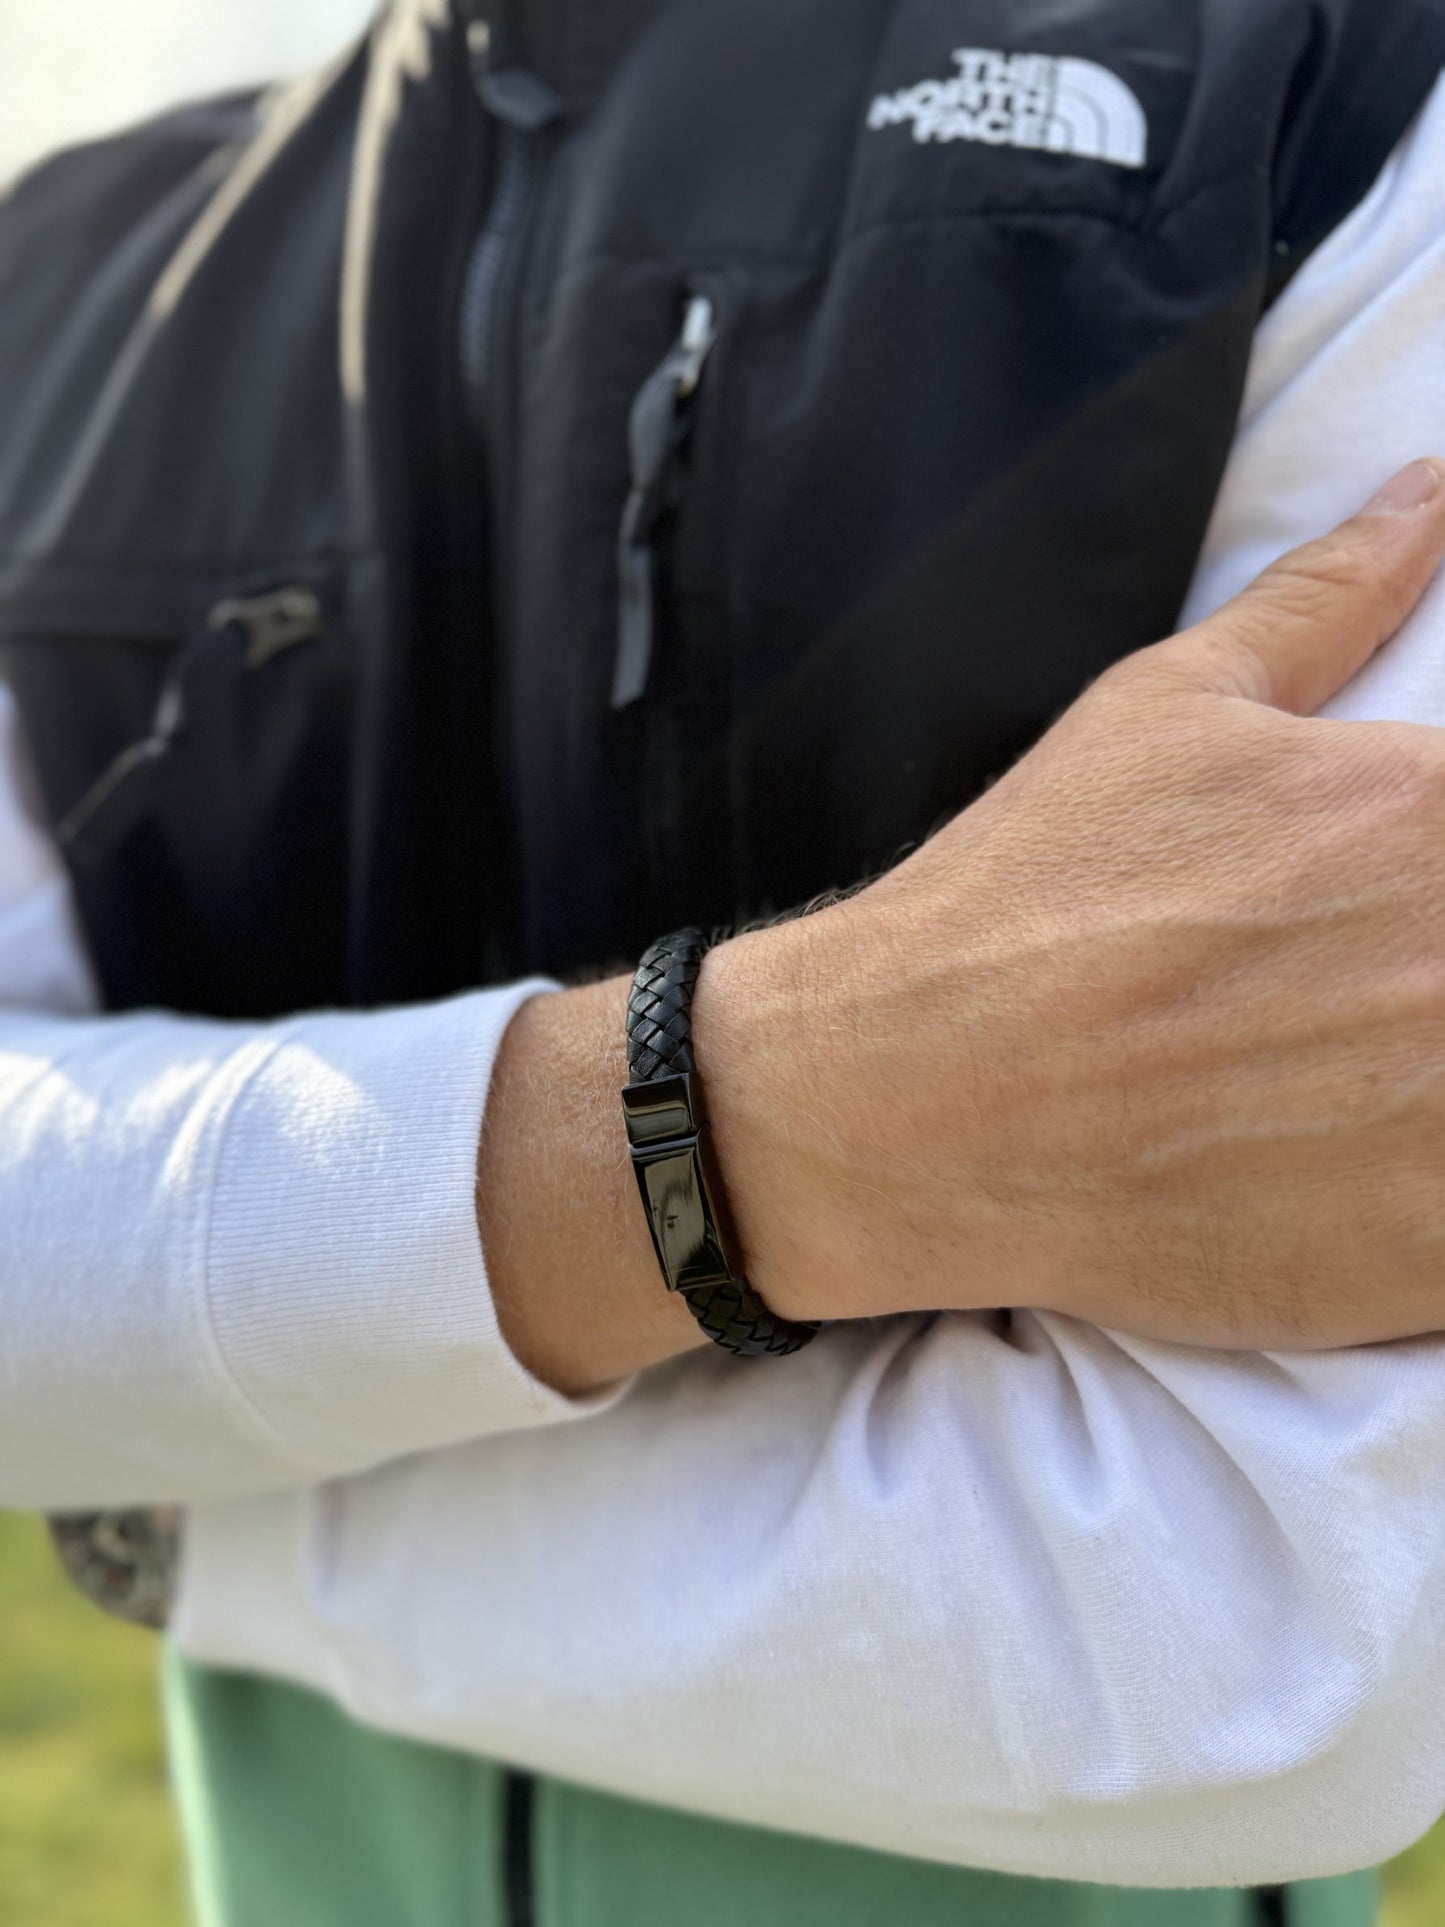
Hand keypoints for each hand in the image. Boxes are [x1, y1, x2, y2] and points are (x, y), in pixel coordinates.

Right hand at [700, 459, 1444, 1347]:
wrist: (910, 1098)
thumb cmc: (1026, 895)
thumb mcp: (1165, 711)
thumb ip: (1329, 600)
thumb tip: (1426, 491)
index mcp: (1432, 808)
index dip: (1439, 868)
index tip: (1397, 908)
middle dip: (1430, 970)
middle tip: (1354, 997)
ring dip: (1430, 1083)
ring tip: (1333, 1070)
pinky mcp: (1421, 1259)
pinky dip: (1424, 1202)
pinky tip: (1346, 1173)